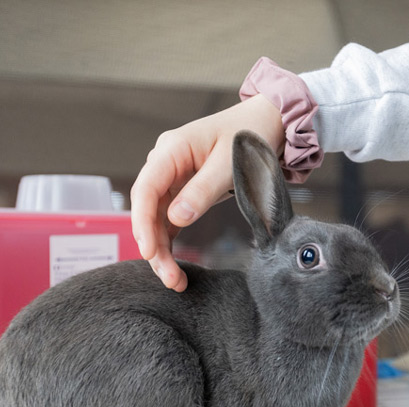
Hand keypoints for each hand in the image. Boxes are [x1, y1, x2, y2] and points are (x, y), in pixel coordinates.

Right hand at [130, 94, 284, 290]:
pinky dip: (170, 243)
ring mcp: (172, 179)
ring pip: (156, 220)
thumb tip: (176, 219)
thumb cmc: (248, 136)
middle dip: (153, 246)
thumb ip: (202, 191)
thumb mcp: (229, 165)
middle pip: (147, 210)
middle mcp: (165, 164)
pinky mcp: (182, 192)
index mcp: (171, 150)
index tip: (149, 252)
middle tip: (169, 278)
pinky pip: (168, 221)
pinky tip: (174, 265)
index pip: (146, 190)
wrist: (266, 123)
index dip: (143, 223)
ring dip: (161, 250)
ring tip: (174, 280)